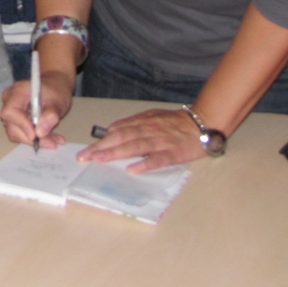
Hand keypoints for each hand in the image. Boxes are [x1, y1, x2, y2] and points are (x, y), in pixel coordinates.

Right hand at [0, 70, 73, 149]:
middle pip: (11, 125)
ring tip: (53, 140)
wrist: (54, 86)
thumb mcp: (58, 101)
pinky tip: (49, 137)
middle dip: (30, 137)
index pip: (10, 111)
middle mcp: (9, 100)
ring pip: (15, 131)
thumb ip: (51, 115)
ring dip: (34, 140)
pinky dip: (34, 138)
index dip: (21, 125)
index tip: (36, 135)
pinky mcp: (14, 118)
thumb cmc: (56, 90)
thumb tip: (40, 133)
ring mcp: (10, 109)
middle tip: (51, 143)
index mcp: (18, 91)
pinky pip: (20, 132)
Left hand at [76, 107, 207, 172]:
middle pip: (121, 138)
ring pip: (135, 147)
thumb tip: (112, 130)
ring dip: (116, 153)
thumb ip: (132, 123)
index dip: (101, 141)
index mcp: (142, 122)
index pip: (117, 131)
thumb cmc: (174, 122)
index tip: (86, 150)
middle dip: (102, 148)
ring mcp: (160, 141)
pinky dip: (145, 164)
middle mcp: (148, 130)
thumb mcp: (151, 116)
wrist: (202, 122)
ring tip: (100, 159)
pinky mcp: (173, 153)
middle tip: (85, 157)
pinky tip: (133, 169)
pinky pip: (157, 159)